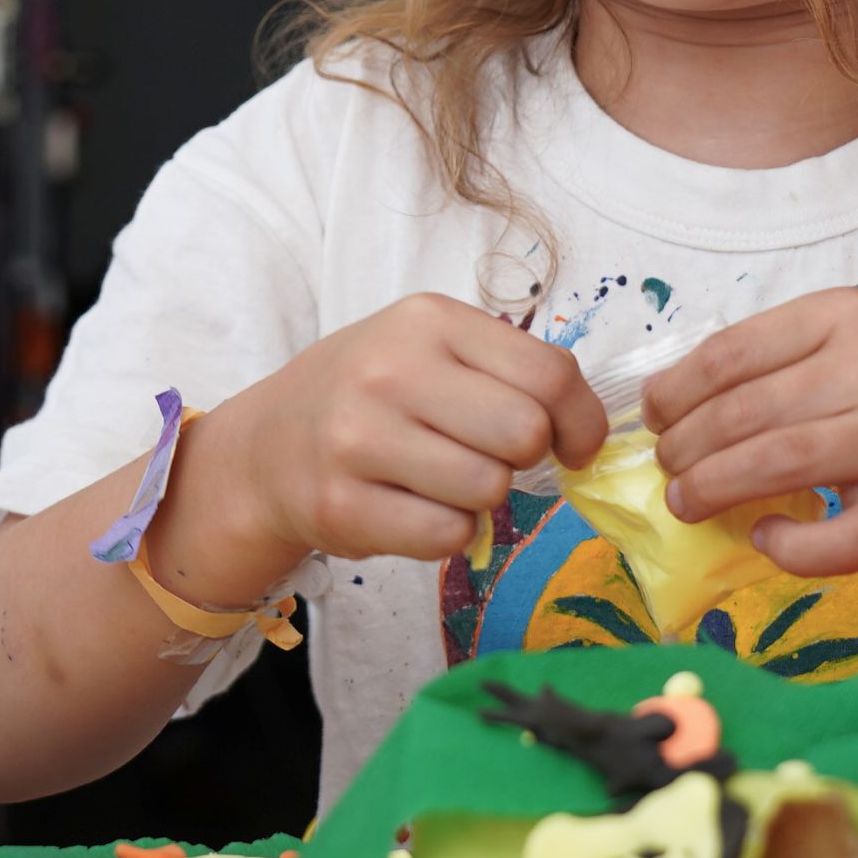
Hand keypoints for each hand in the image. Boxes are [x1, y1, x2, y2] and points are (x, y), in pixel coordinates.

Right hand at [161, 294, 606, 593]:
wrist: (268, 444)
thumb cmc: (372, 393)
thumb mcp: (432, 347)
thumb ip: (509, 370)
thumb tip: (589, 433)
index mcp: (427, 321)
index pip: (550, 374)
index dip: (580, 421)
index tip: (571, 444)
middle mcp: (388, 372)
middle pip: (524, 433)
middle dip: (525, 457)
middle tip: (492, 455)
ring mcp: (358, 440)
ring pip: (488, 490)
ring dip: (483, 497)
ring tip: (445, 479)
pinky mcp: (342, 506)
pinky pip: (447, 536)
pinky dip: (448, 533)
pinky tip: (416, 508)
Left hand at [640, 287, 857, 577]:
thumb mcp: (850, 352)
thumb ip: (774, 366)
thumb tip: (663, 404)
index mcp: (851, 316)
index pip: (732, 353)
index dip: (676, 391)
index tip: (654, 418)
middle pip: (744, 412)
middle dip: (685, 448)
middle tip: (668, 473)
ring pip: (774, 464)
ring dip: (711, 490)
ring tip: (687, 503)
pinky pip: (829, 541)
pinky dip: (783, 547)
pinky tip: (764, 538)